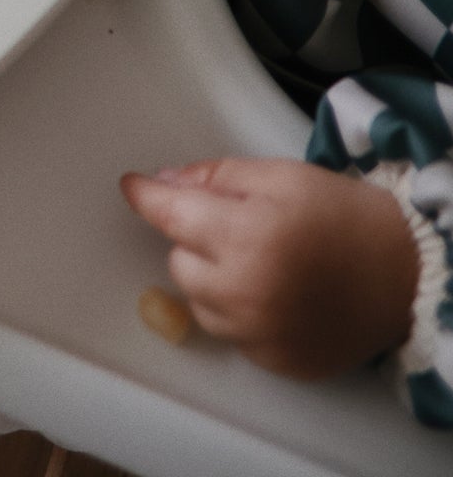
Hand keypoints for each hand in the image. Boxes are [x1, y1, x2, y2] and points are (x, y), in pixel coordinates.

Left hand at [121, 156, 419, 379]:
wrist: (405, 275)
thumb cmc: (341, 216)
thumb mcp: (278, 176)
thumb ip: (213, 177)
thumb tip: (163, 184)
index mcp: (245, 238)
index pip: (169, 216)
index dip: (147, 197)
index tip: (133, 187)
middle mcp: (246, 293)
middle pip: (179, 263)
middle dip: (194, 240)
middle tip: (234, 227)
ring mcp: (262, 335)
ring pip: (200, 303)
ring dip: (212, 279)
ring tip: (257, 262)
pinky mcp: (279, 362)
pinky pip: (232, 334)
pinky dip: (239, 313)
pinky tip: (272, 293)